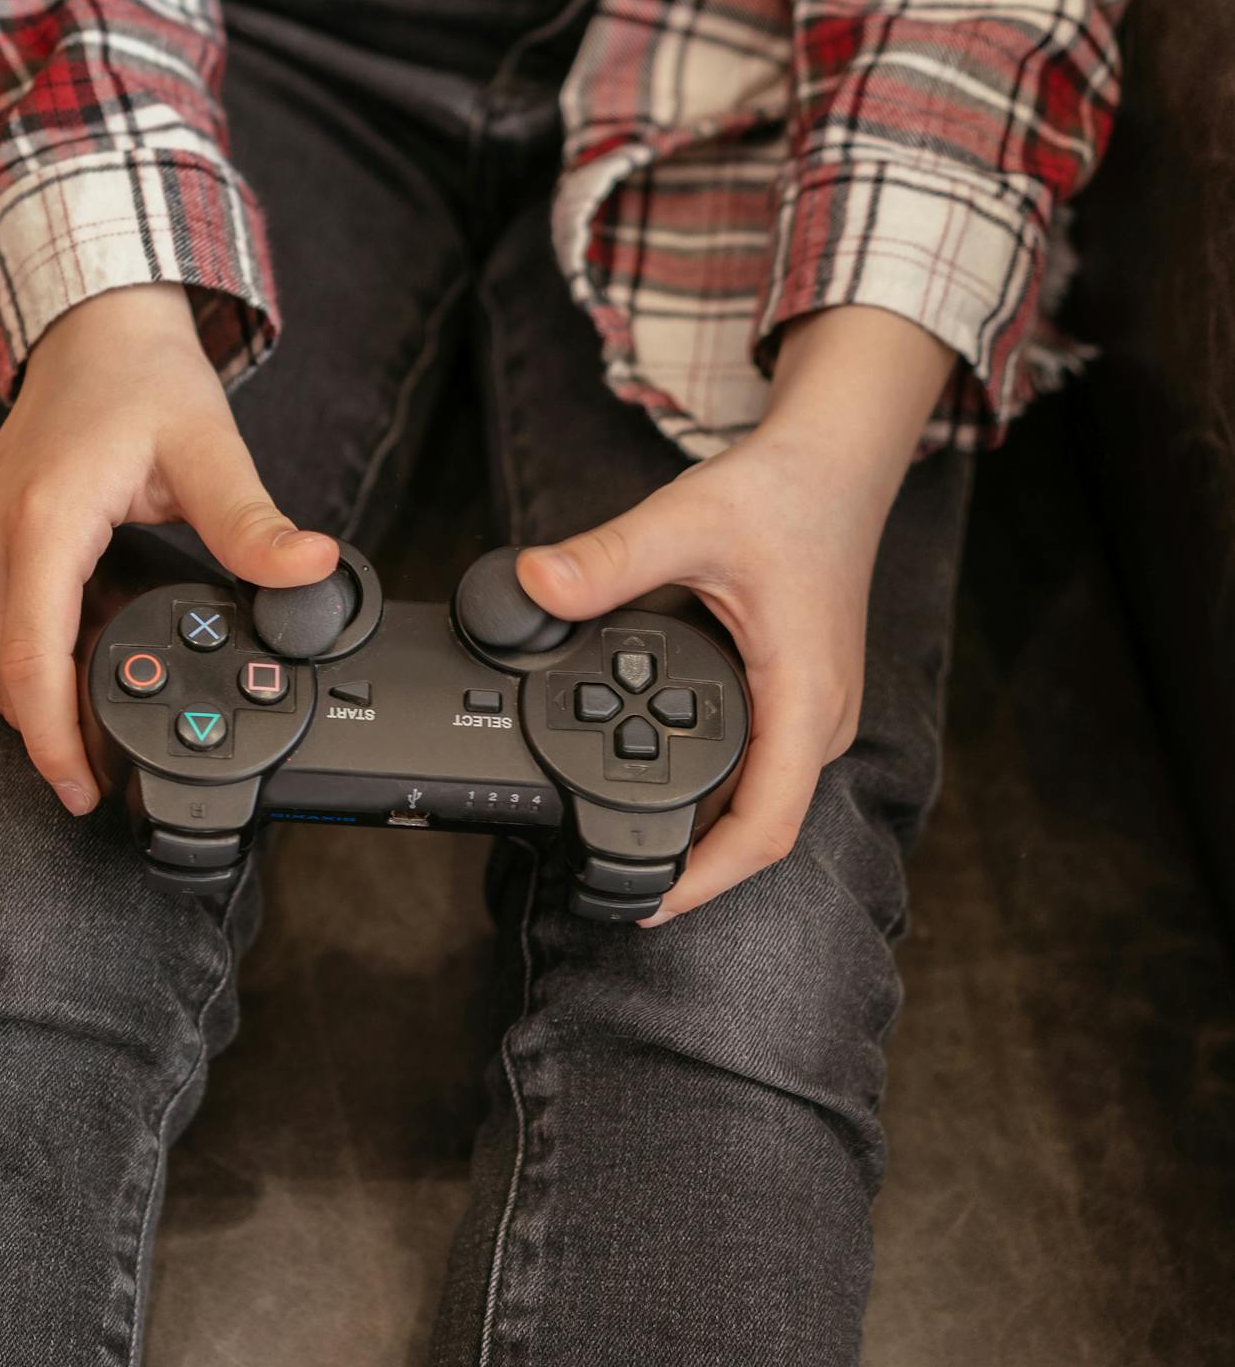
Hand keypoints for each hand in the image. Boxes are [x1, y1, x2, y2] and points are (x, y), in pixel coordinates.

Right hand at [0, 283, 337, 811]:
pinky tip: (79, 673)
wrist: (94, 331)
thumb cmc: (141, 381)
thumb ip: (255, 522)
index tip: (84, 787)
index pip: (32, 661)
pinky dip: (28, 665)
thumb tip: (312, 569)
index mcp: (42, 523)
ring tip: (96, 737)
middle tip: (102, 782)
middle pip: (6, 676)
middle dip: (50, 737)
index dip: (55, 739)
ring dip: (37, 705)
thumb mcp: (210, 448)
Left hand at [514, 307, 957, 923]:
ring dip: (699, 835)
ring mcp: (810, 715)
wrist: (834, 462)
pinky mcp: (795, 702)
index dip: (706, 878)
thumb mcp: (687, 520)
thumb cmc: (783, 493)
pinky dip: (709, 794)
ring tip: (621, 853)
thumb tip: (533, 584)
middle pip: (759, 830)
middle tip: (610, 888)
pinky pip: (757, 772)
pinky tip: (653, 793)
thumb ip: (607, 558)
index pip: (766, 825)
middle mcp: (816, 720)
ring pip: (758, 804)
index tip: (647, 904)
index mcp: (804, 698)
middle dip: (691, 868)